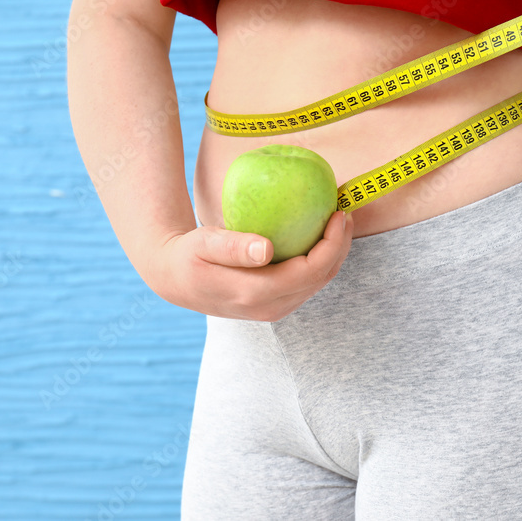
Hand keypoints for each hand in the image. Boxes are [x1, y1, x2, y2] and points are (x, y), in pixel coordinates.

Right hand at [143, 210, 353, 320]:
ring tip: (340, 221)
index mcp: (255, 294)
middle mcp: (269, 308)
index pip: (309, 271)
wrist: (175, 281)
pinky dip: (321, 259)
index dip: (331, 244)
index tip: (338, 213)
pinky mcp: (274, 305)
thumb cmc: (188, 255)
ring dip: (334, 253)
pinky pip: (307, 282)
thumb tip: (266, 249)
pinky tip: (320, 235)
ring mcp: (273, 310)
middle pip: (321, 278)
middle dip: (340, 246)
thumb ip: (233, 247)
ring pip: (318, 283)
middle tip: (346, 211)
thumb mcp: (203, 244)